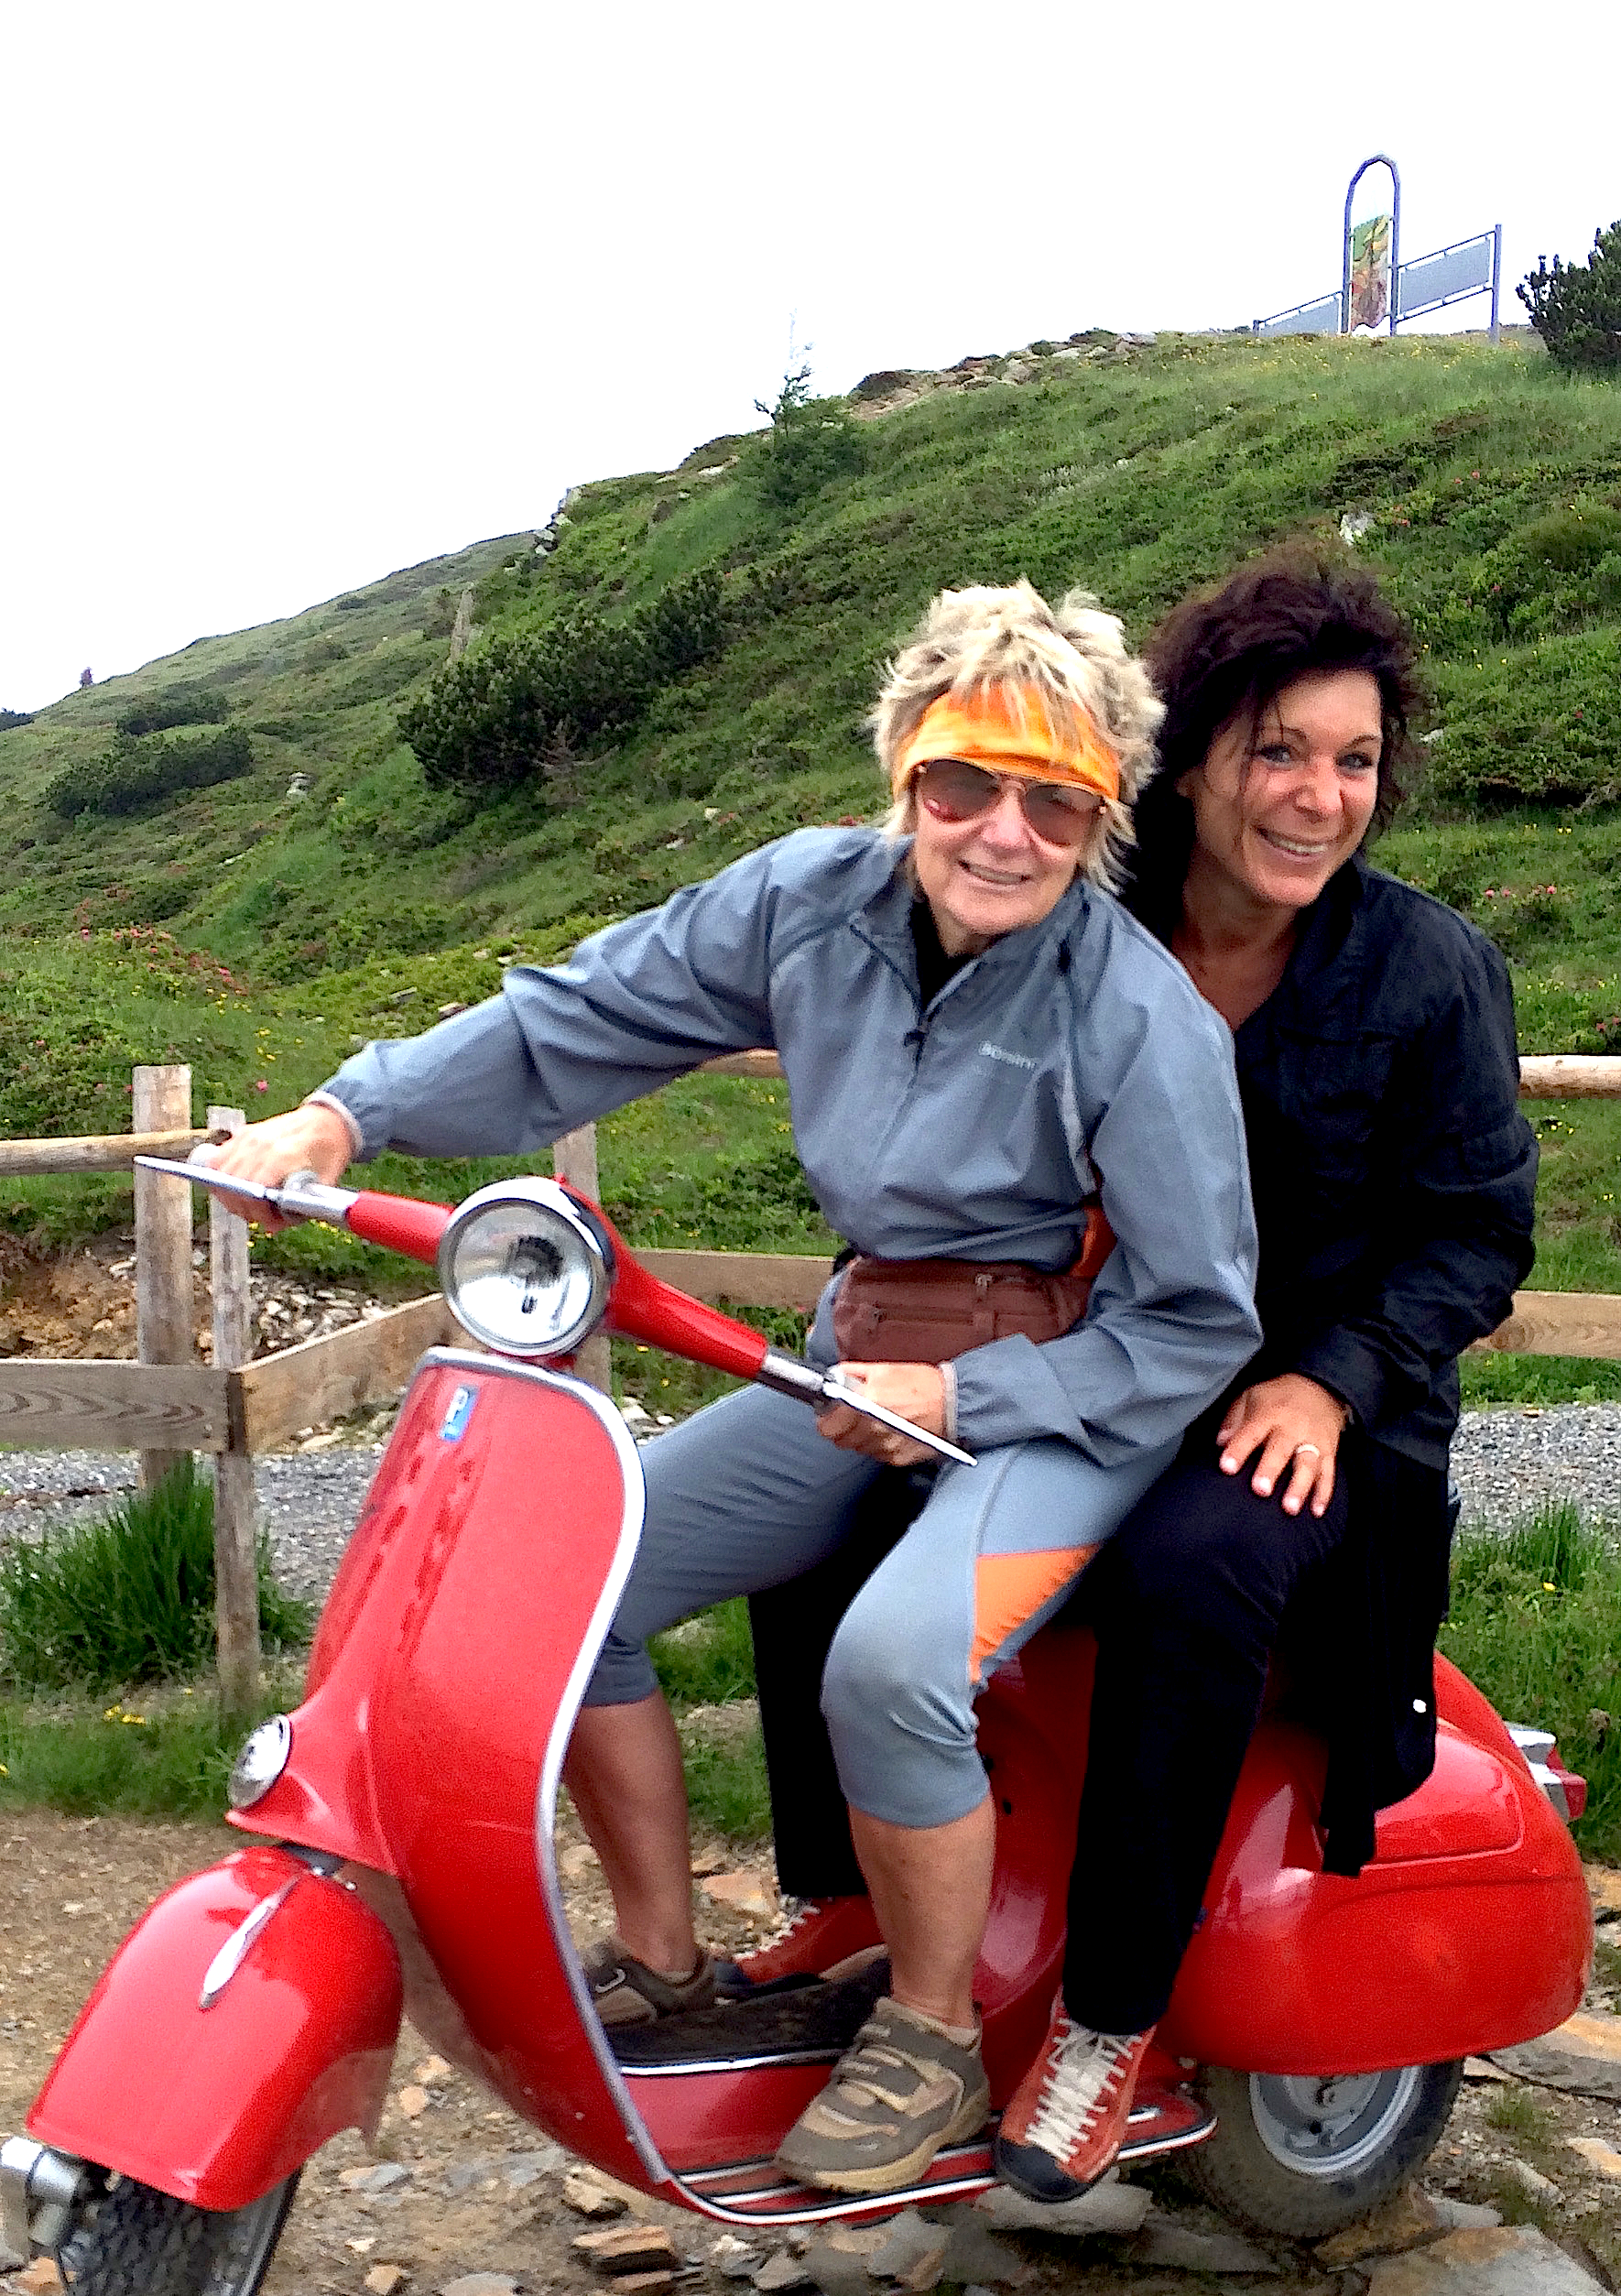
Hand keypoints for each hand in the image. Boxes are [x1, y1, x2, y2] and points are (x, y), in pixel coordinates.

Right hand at [192, 1102, 355, 1230]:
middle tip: (258, 1217)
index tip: (268, 1221)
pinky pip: (218, 1158)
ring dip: (229, 1194)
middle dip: (242, 1207)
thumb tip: (272, 1225)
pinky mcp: (243, 1134)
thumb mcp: (326, 1182)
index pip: (254, 1188)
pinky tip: (234, 1188)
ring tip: (247, 1205)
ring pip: (220, 1172)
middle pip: (233, 1183)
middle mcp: (262, 1143)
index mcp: (285, 1154)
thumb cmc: (329, 1151)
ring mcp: (250, 1137)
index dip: (257, 1210)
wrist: (329, 1120)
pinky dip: (220, 1177)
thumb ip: (300, 1205)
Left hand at [816, 1362, 946, 1467]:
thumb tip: (832, 1377)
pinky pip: (876, 1454)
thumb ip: (853, 1373)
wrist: (953, 1404)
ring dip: (860, 1436)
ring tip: (874, 1421)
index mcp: (867, 1402)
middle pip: (840, 1440)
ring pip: (857, 1448)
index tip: (830, 1412)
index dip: (826, 1418)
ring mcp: (885, 1446)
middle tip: (851, 1415)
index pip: (828, 1425)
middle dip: (842, 1427)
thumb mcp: (884, 1368)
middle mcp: (874, 1428)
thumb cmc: (922, 1384)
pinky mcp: (897, 1459)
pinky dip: (878, 1444)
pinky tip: (890, 1431)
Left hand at [1217, 1373, 1349, 1518]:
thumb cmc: (1278, 1397)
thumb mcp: (1252, 1396)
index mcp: (1269, 1414)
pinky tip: (1316, 1511)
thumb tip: (1220, 1442)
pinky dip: (1324, 1494)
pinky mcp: (1329, 1452)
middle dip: (1271, 1470)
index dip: (1239, 1449)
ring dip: (1299, 1487)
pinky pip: (1328, 1474)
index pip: (1251, 1432)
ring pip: (1307, 1465)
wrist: (1322, 1386)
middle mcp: (1292, 1428)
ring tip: (1290, 1507)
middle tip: (1261, 1490)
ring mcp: (1313, 1441)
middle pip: (1281, 1450)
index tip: (1227, 1467)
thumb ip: (1235, 1419)